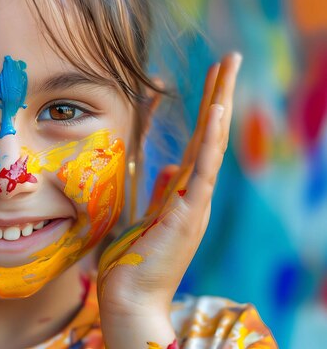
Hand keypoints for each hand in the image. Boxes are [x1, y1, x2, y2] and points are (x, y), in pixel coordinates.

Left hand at [97, 53, 242, 348]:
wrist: (130, 300)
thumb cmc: (134, 265)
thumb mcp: (146, 219)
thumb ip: (160, 194)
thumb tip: (169, 167)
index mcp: (183, 195)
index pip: (196, 144)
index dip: (202, 111)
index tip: (209, 80)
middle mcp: (194, 196)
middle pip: (209, 136)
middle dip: (218, 96)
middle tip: (230, 60)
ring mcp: (195, 204)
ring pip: (211, 144)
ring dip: (220, 104)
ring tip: (229, 68)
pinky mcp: (188, 213)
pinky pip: (203, 169)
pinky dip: (211, 139)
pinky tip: (217, 110)